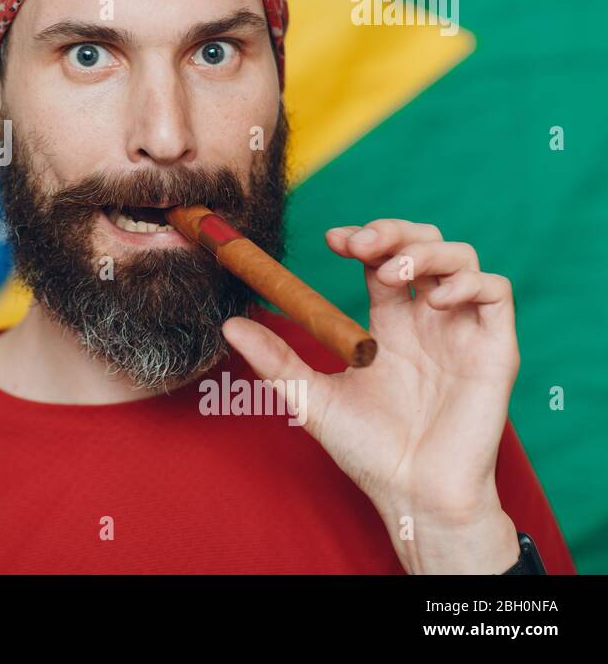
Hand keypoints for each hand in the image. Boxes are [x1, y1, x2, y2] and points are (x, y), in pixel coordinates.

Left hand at [221, 218, 521, 573]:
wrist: (411, 495)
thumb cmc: (368, 451)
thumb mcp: (310, 397)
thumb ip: (275, 360)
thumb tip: (229, 324)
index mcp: (390, 325)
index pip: (381, 259)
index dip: (362, 237)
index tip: (332, 239)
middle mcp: (427, 320)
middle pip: (423, 246)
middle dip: (394, 231)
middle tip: (361, 245)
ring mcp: (462, 332)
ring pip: (462, 258)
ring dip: (428, 251)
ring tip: (394, 273)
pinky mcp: (494, 350)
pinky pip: (497, 293)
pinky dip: (468, 281)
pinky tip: (434, 300)